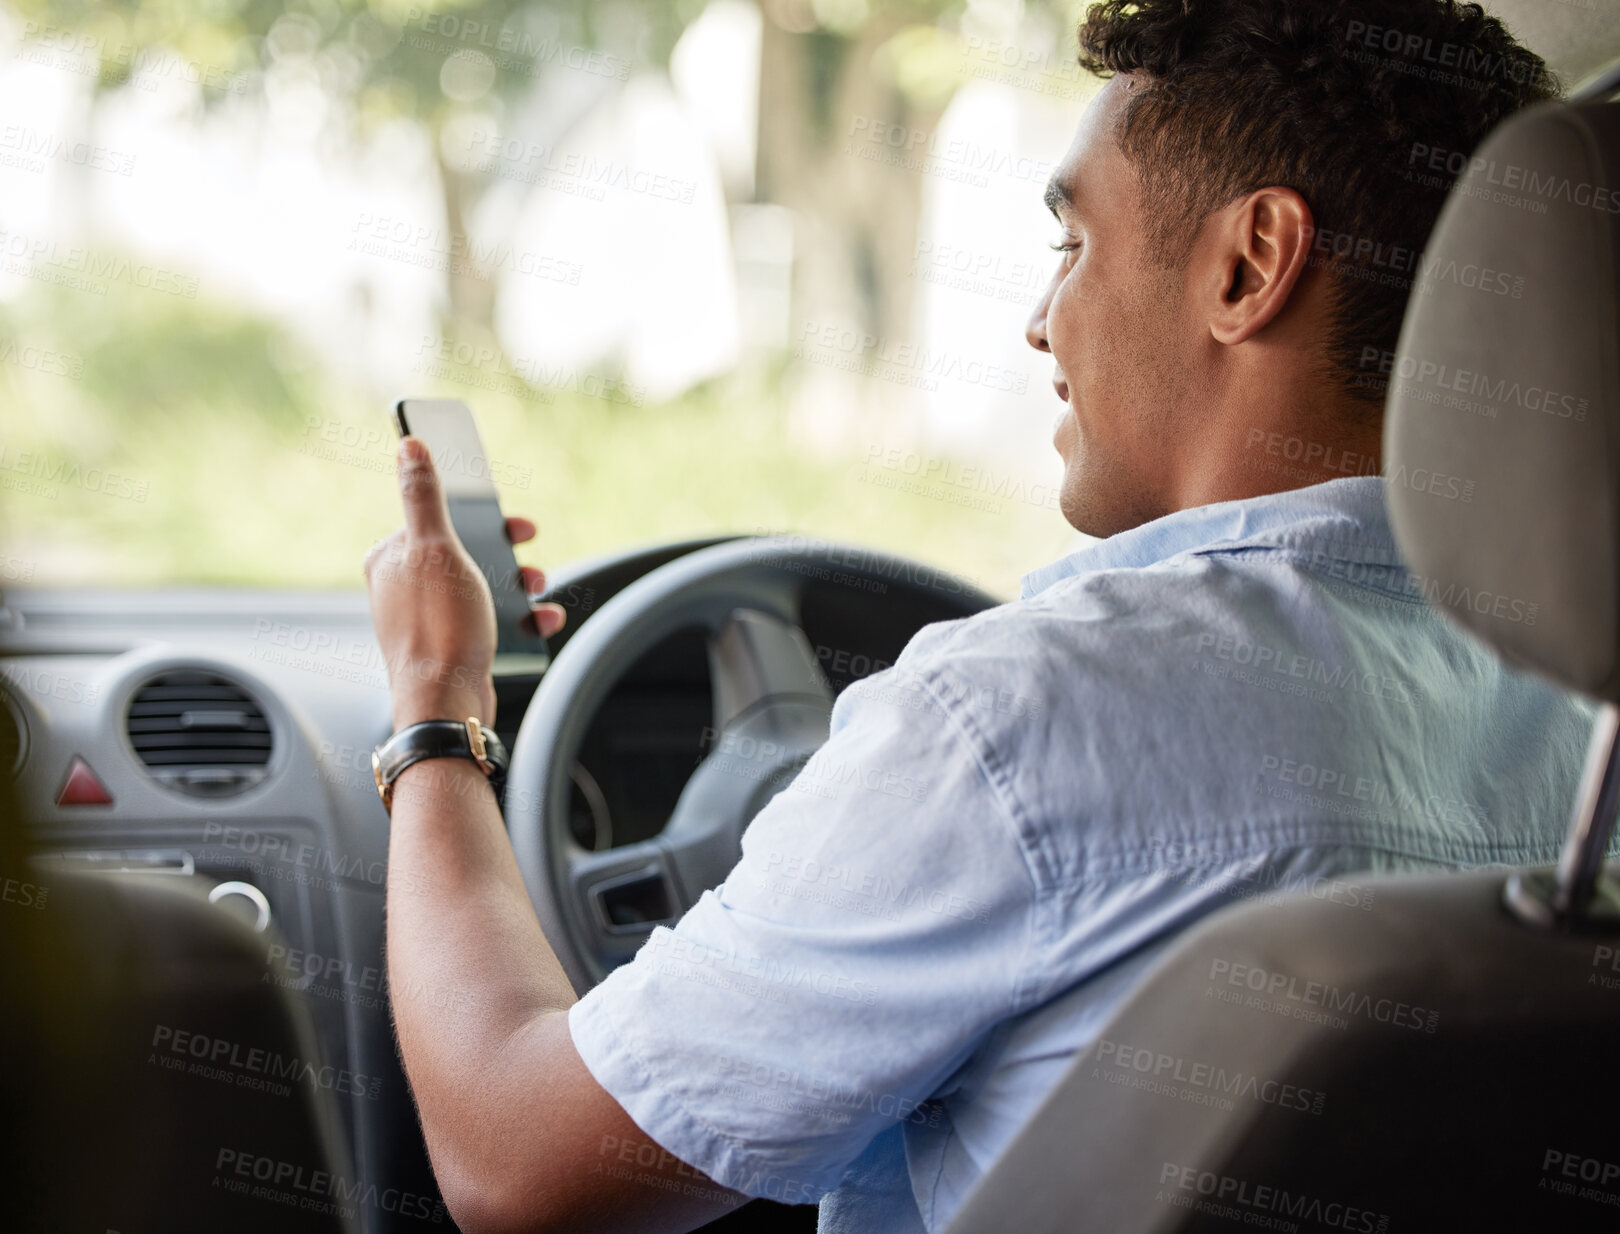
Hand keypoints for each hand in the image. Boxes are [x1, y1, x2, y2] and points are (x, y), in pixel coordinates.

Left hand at [363, 436, 566, 730]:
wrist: (448, 704)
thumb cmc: (439, 627)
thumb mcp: (436, 549)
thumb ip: (424, 496)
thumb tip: (409, 447)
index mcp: (392, 557)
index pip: (435, 518)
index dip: (477, 515)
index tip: (510, 518)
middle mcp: (404, 587)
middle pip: (465, 551)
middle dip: (505, 551)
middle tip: (528, 552)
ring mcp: (429, 618)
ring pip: (482, 586)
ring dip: (517, 584)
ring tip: (537, 588)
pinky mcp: (452, 645)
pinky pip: (490, 619)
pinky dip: (518, 616)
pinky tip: (538, 619)